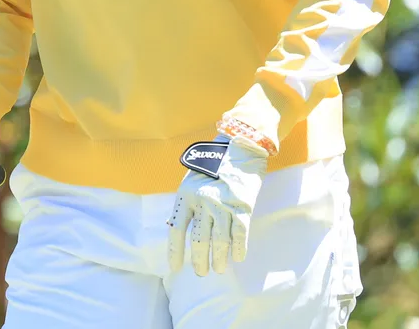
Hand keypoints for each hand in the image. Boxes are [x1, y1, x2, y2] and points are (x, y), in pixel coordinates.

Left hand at [167, 136, 268, 276]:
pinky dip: (239, 248)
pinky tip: (238, 258)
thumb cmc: (213, 164)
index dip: (175, 251)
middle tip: (201, 272)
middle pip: (198, 239)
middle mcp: (203, 201)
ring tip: (219, 269)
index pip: (177, 229)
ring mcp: (223, 204)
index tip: (175, 268)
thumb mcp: (191, 180)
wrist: (240, 146)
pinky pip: (240, 233)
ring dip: (219, 258)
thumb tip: (177, 227)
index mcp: (186, 194)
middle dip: (199, 260)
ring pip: (220, 240)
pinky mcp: (243, 206)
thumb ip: (187, 202)